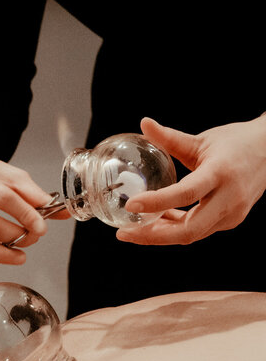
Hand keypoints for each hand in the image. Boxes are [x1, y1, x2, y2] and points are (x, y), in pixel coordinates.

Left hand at [116, 116, 265, 244]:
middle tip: (125, 233)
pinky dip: (175, 228)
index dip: (157, 202)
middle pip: (189, 230)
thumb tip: (144, 124)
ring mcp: (232, 214)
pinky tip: (157, 221)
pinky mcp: (231, 220)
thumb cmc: (236, 143)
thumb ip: (171, 138)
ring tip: (133, 229)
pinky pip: (198, 230)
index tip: (132, 204)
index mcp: (220, 173)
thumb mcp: (202, 140)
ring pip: (191, 234)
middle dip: (153, 236)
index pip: (186, 193)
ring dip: (161, 235)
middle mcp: (229, 198)